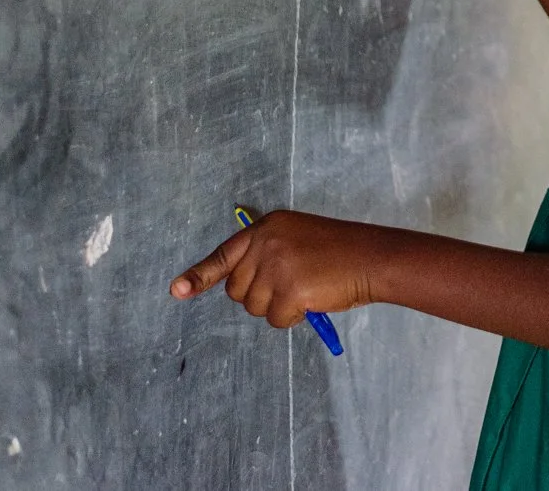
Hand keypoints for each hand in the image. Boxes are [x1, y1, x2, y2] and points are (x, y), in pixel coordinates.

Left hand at [169, 210, 383, 328]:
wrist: (371, 257)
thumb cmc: (340, 251)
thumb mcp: (297, 241)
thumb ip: (268, 256)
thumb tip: (242, 289)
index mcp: (267, 228)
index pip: (224, 254)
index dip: (199, 276)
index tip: (177, 290)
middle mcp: (265, 244)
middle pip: (237, 290)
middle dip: (260, 295)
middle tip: (293, 285)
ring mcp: (275, 267)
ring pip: (254, 308)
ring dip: (278, 307)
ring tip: (308, 288)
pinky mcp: (288, 291)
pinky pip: (275, 319)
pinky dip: (293, 317)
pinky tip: (314, 299)